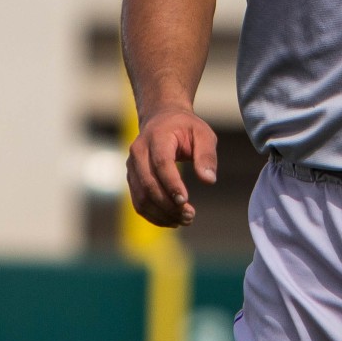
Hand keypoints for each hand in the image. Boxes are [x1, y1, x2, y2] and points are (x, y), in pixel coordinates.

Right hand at [127, 107, 218, 226]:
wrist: (161, 120)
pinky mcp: (132, 179)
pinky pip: (139, 202)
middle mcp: (139, 151)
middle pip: (149, 184)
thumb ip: (207, 155)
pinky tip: (172, 220)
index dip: (172, 184)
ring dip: (162, 214)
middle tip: (190, 216)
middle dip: (169, 205)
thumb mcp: (203, 134)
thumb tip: (209, 180)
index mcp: (156, 137)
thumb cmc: (186, 128)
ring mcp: (132, 166)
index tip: (186, 201)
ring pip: (141, 197)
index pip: (161, 163)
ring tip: (184, 220)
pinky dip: (154, 216)